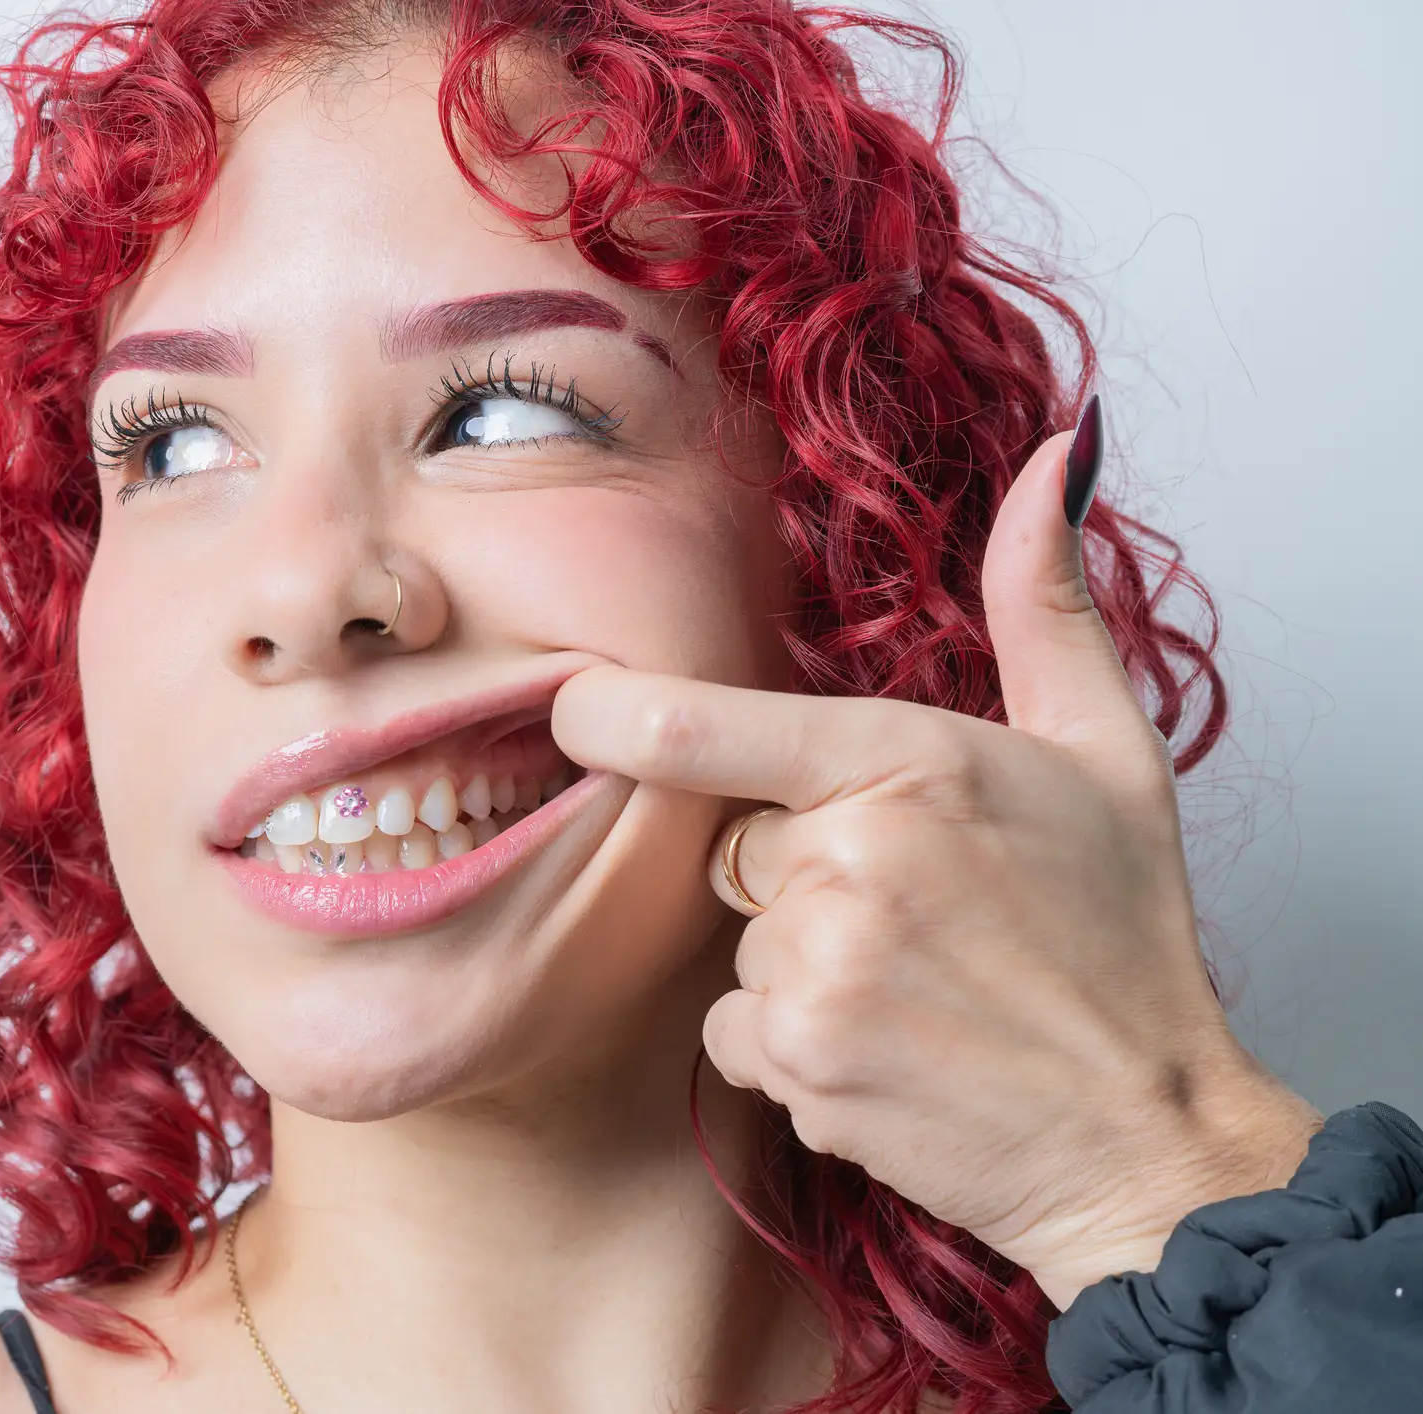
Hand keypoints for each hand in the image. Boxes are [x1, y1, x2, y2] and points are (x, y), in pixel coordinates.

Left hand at [551, 418, 1323, 1307]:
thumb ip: (1046, 607)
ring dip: (795, 958)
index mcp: (905, 763)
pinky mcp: (795, 1065)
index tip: (567, 707)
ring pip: (734, 939)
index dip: (607, 714)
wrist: (1143, 1135)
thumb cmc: (1122, 946)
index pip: (695, 727)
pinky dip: (788, 1042)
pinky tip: (883, 1045)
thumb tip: (1051, 461)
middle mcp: (844, 861)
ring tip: (910, 985)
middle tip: (909, 907)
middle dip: (791, 865)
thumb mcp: (1109, 755)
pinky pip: (732, 1030)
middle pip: (730, 841)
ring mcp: (812, 969)